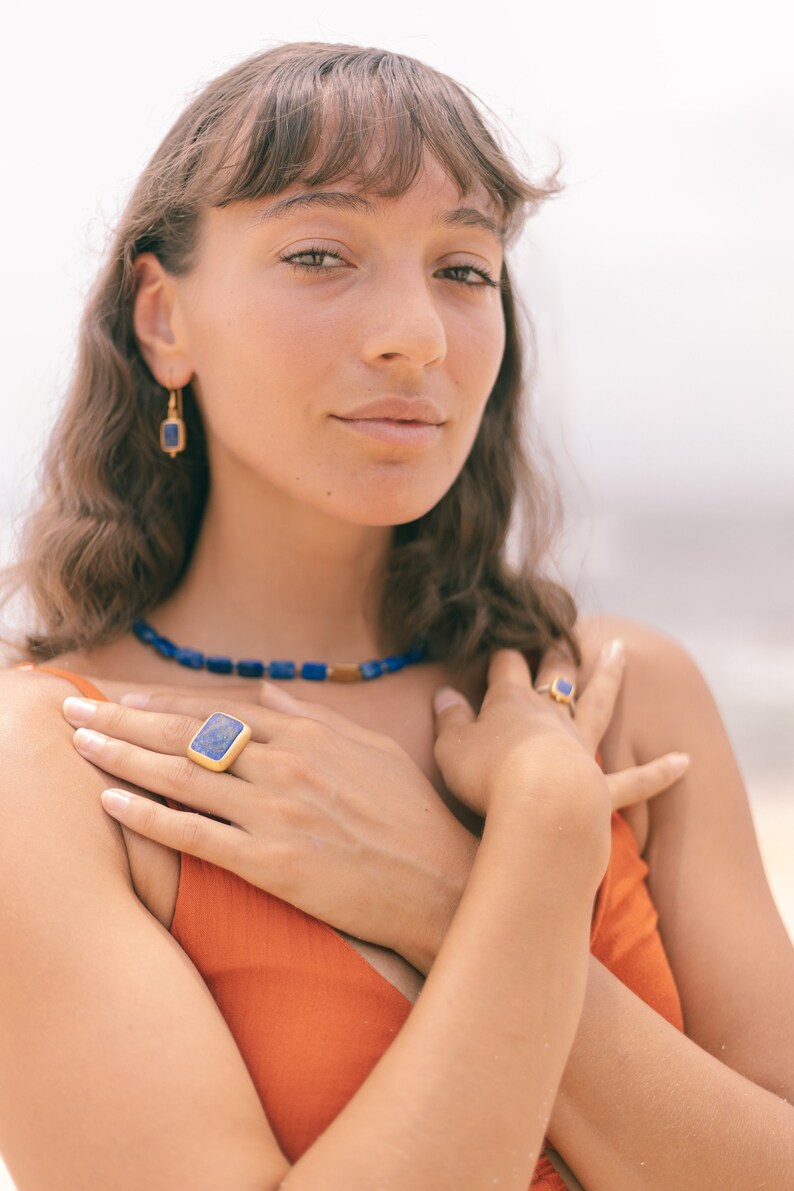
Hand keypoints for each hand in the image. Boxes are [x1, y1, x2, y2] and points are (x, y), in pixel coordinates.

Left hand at [64, 683, 476, 971]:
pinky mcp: (272, 863)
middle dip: (126, 720)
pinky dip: (151, 818)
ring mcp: (278, 814)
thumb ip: (315, 717)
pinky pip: (197, 836)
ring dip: (124, 759)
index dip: (167, 703)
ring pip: (184, 778)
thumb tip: (269, 694)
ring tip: (81, 747)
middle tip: (78, 710)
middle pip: (190, 736)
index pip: (221, 710)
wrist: (438, 881)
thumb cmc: (410, 814)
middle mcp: (288, 765)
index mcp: (311, 734)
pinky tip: (113, 805)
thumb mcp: (372, 748)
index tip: (125, 698)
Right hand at [433, 638, 689, 814]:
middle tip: (562, 632)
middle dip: (557, 651)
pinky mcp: (602, 788)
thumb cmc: (487, 775)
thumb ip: (449, 719)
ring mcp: (581, 748)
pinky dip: (659, 772)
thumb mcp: (452, 746)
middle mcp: (551, 716)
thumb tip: (444, 694)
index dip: (502, 654)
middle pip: (557, 673)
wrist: (539, 806)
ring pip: (599, 704)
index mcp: (511, 702)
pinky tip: (685, 761)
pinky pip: (635, 780)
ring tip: (621, 650)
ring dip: (610, 677)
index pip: (507, 666)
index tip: (500, 644)